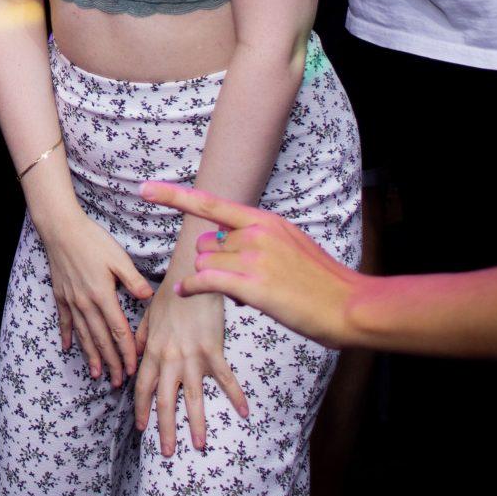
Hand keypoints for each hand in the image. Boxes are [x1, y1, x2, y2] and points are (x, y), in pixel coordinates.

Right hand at [33, 200, 155, 387]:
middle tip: (117, 382)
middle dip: (111, 362)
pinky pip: (65, 321)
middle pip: (101, 339)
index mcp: (103, 295)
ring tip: (96, 374)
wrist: (61, 229)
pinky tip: (67, 349)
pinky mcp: (61, 296)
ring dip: (91, 356)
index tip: (133, 368)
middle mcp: (86, 303)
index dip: (126, 352)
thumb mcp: (119, 257)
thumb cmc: (92, 240)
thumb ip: (133, 280)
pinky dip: (67, 336)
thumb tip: (148, 298)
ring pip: (84, 335)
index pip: (118, 331)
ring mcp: (71, 301)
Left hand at [132, 265, 248, 456]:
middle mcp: (170, 359)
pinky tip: (244, 413)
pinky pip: (225, 379)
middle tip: (166, 453)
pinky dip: (235, 396)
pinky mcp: (213, 351)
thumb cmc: (171, 294)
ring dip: (195, 424)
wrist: (193, 275)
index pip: (143, 388)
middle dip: (165, 429)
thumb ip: (140, 337)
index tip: (142, 428)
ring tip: (198, 446)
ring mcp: (192, 357)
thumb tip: (134, 353)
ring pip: (192, 398)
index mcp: (153, 351)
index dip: (142, 410)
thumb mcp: (148, 315)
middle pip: (165, 401)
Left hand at [141, 180, 361, 347]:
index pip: (210, 204)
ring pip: (206, 264)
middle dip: (214, 264)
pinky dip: (191, 287)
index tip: (145, 189)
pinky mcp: (252, 284)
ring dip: (214, 280)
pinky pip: (205, 280)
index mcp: (265, 221)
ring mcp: (253, 257)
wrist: (351, 306)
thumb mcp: (292, 248)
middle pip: (206, 245)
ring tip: (249, 294)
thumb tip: (221, 248)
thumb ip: (258, 242)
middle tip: (242, 282)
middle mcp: (256, 233)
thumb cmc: (322, 283)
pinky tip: (185, 292)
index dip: (174, 196)